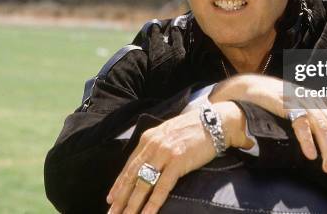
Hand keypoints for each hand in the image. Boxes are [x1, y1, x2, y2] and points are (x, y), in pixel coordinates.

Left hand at [106, 102, 243, 213]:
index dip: (119, 184)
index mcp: (149, 138)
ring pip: (143, 184)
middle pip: (132, 176)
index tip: (111, 199)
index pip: (129, 165)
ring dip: (132, 204)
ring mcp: (164, 153)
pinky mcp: (177, 162)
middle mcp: (153, 145)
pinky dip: (152, 203)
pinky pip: (161, 187)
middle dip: (120, 198)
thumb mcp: (169, 133)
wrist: (216, 122)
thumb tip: (147, 163)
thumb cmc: (195, 128)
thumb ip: (156, 145)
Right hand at [209, 75, 326, 175]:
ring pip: (322, 127)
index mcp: (322, 100)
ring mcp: (301, 101)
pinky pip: (301, 124)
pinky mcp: (286, 105)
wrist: (253, 87)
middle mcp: (315, 100)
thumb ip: (316, 118)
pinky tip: (310, 155)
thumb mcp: (302, 106)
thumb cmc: (278, 100)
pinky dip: (307, 141)